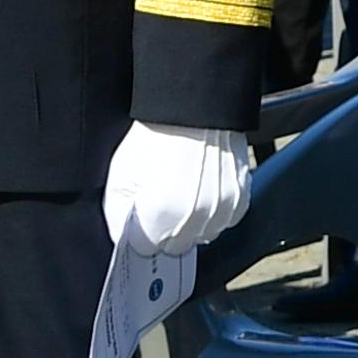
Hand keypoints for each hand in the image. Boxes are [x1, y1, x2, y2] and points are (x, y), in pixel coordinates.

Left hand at [102, 123, 257, 257]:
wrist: (195, 108)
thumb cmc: (157, 135)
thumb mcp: (120, 174)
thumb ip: (117, 214)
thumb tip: (123, 236)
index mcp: (160, 216)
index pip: (145, 249)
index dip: (141, 231)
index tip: (142, 215)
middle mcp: (193, 220)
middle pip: (175, 247)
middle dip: (165, 231)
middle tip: (161, 200)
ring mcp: (220, 211)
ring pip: (202, 236)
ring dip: (192, 224)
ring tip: (184, 191)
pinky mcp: (239, 199)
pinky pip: (224, 221)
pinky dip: (213, 211)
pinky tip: (203, 188)